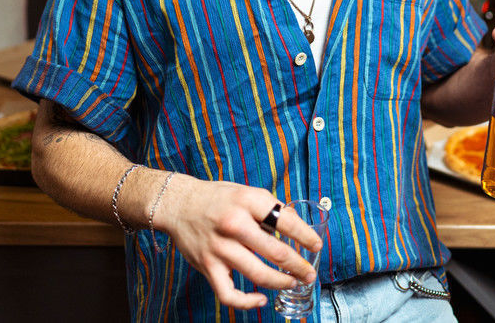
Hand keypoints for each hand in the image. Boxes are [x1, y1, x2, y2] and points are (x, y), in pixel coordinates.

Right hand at [154, 176, 320, 310]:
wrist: (178, 204)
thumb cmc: (217, 198)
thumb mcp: (246, 193)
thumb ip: (268, 209)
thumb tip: (296, 228)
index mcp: (247, 202)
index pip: (285, 221)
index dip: (306, 236)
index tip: (316, 246)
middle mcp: (234, 225)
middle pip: (276, 252)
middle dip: (299, 266)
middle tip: (309, 273)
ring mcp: (220, 248)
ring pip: (258, 275)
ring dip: (281, 282)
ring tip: (292, 283)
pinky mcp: (208, 266)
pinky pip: (229, 294)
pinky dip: (247, 302)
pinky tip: (260, 299)